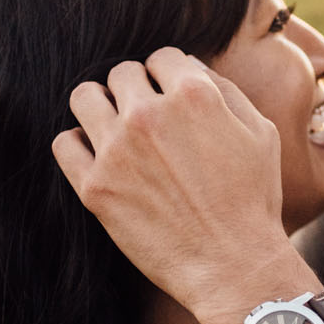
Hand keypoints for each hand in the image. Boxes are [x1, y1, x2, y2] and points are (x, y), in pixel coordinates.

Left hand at [52, 48, 310, 323]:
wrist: (233, 266)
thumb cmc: (253, 201)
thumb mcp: (260, 133)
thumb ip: (224, 90)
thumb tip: (189, 67)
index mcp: (193, 95)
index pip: (161, 57)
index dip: (168, 76)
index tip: (170, 98)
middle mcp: (149, 115)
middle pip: (121, 73)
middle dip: (135, 90)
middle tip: (147, 120)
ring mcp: (116, 150)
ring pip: (84, 96)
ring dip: (100, 106)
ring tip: (115, 129)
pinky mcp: (94, 187)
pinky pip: (64, 142)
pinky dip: (78, 144)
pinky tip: (99, 157)